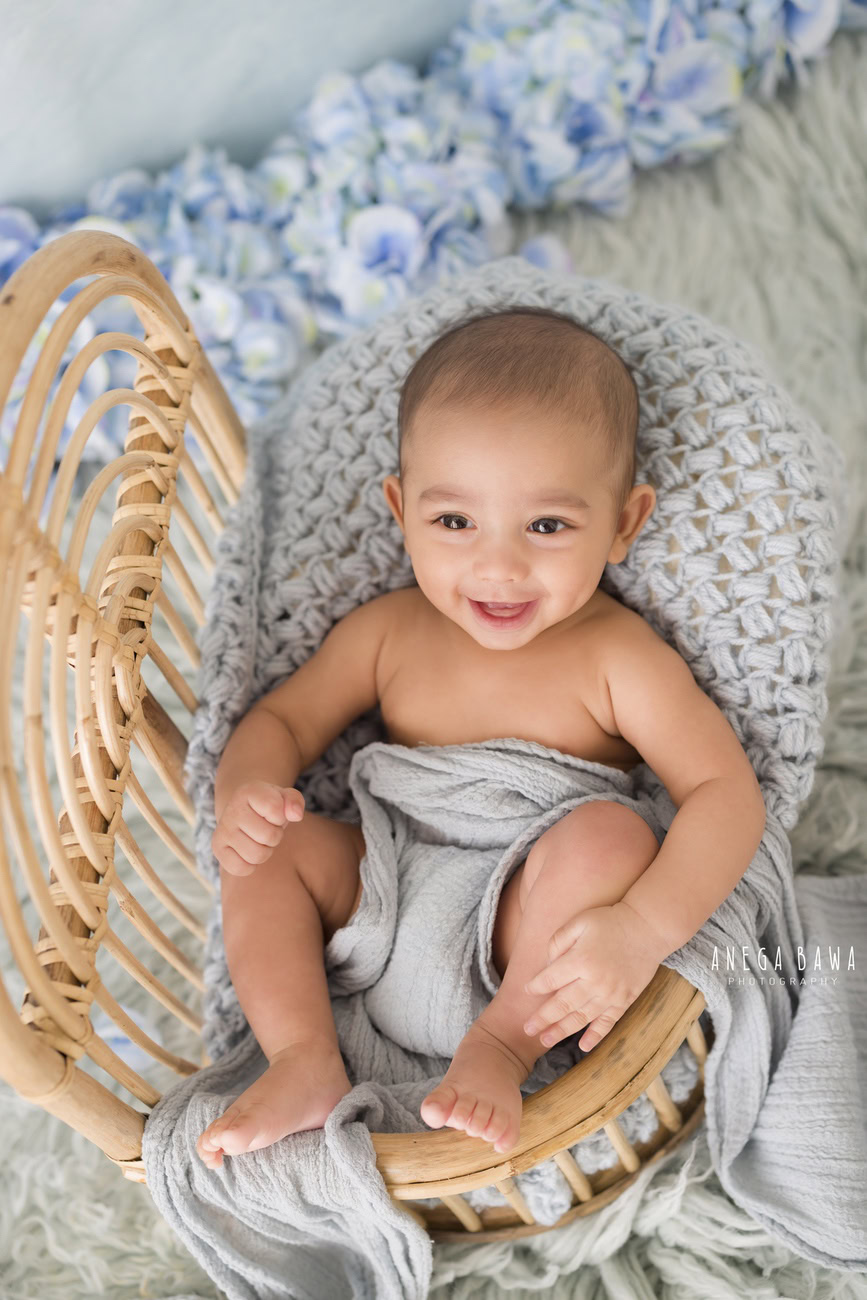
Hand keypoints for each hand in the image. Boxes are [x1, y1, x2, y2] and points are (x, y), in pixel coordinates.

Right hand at [211, 781, 304, 875]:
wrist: (243, 812)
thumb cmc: (269, 806)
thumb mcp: (284, 798)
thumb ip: (295, 801)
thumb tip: (296, 814)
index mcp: (248, 791)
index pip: (276, 810)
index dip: (281, 816)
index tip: (274, 813)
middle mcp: (232, 809)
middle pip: (269, 836)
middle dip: (276, 836)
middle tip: (267, 828)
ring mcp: (222, 829)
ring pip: (257, 855)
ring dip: (265, 851)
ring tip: (259, 839)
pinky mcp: (217, 848)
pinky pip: (242, 868)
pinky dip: (251, 865)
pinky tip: (248, 850)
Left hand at [521, 900, 669, 1051]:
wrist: (648, 928)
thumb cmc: (610, 921)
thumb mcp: (580, 921)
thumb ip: (559, 940)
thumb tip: (548, 965)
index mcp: (580, 960)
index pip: (551, 979)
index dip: (536, 986)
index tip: (526, 990)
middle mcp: (594, 981)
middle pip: (562, 1004)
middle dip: (542, 1018)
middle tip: (527, 1029)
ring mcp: (611, 994)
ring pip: (581, 1018)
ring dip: (561, 1031)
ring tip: (544, 1041)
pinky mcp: (624, 1001)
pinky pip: (607, 1023)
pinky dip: (595, 1036)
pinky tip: (583, 1046)